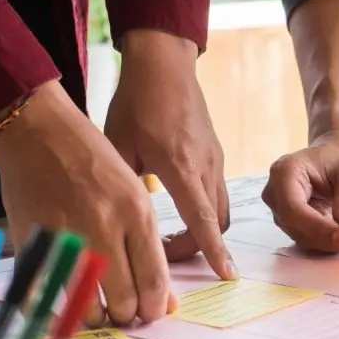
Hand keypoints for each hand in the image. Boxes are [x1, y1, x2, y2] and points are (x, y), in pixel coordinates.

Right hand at [0, 80, 173, 325]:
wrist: (38, 131)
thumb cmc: (92, 161)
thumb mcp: (132, 193)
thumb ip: (148, 246)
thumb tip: (163, 298)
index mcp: (136, 212)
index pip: (154, 281)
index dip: (155, 308)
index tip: (151, 314)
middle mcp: (104, 227)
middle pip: (124, 300)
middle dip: (127, 316)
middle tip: (123, 314)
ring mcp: (67, 237)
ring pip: (87, 306)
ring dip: (94, 318)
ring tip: (95, 311)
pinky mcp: (32, 242)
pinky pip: (44, 296)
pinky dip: (53, 311)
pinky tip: (60, 308)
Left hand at [104, 30, 235, 279]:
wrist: (164, 63)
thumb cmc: (136, 101)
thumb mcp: (117, 145)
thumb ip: (121, 185)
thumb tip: (112, 222)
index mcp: (180, 166)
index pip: (203, 220)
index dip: (214, 251)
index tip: (226, 275)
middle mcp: (205, 166)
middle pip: (216, 223)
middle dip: (197, 247)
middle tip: (165, 255)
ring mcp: (215, 159)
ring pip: (220, 209)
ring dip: (203, 229)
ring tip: (171, 235)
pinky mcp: (215, 153)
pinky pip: (217, 191)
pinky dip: (204, 209)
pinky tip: (178, 206)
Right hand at [263, 132, 338, 251]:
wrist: (335, 153)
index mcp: (285, 173)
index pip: (294, 210)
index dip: (321, 229)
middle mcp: (276, 195)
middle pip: (300, 229)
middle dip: (335, 238)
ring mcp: (282, 211)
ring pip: (308, 239)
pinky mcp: (294, 224)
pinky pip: (314, 240)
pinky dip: (337, 239)